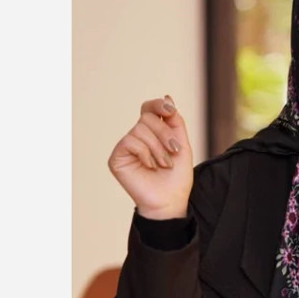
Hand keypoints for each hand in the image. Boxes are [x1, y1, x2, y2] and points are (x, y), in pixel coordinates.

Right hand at [108, 96, 193, 218]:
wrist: (170, 200)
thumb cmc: (176, 177)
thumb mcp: (182, 145)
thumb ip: (175, 122)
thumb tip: (166, 97)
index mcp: (152, 133)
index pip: (149, 109)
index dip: (158, 105)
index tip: (170, 109)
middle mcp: (137, 137)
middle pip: (148, 118)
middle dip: (166, 134)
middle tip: (174, 152)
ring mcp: (126, 147)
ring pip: (140, 129)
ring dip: (158, 148)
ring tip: (164, 164)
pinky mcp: (117, 157)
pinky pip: (130, 141)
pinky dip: (146, 153)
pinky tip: (151, 167)